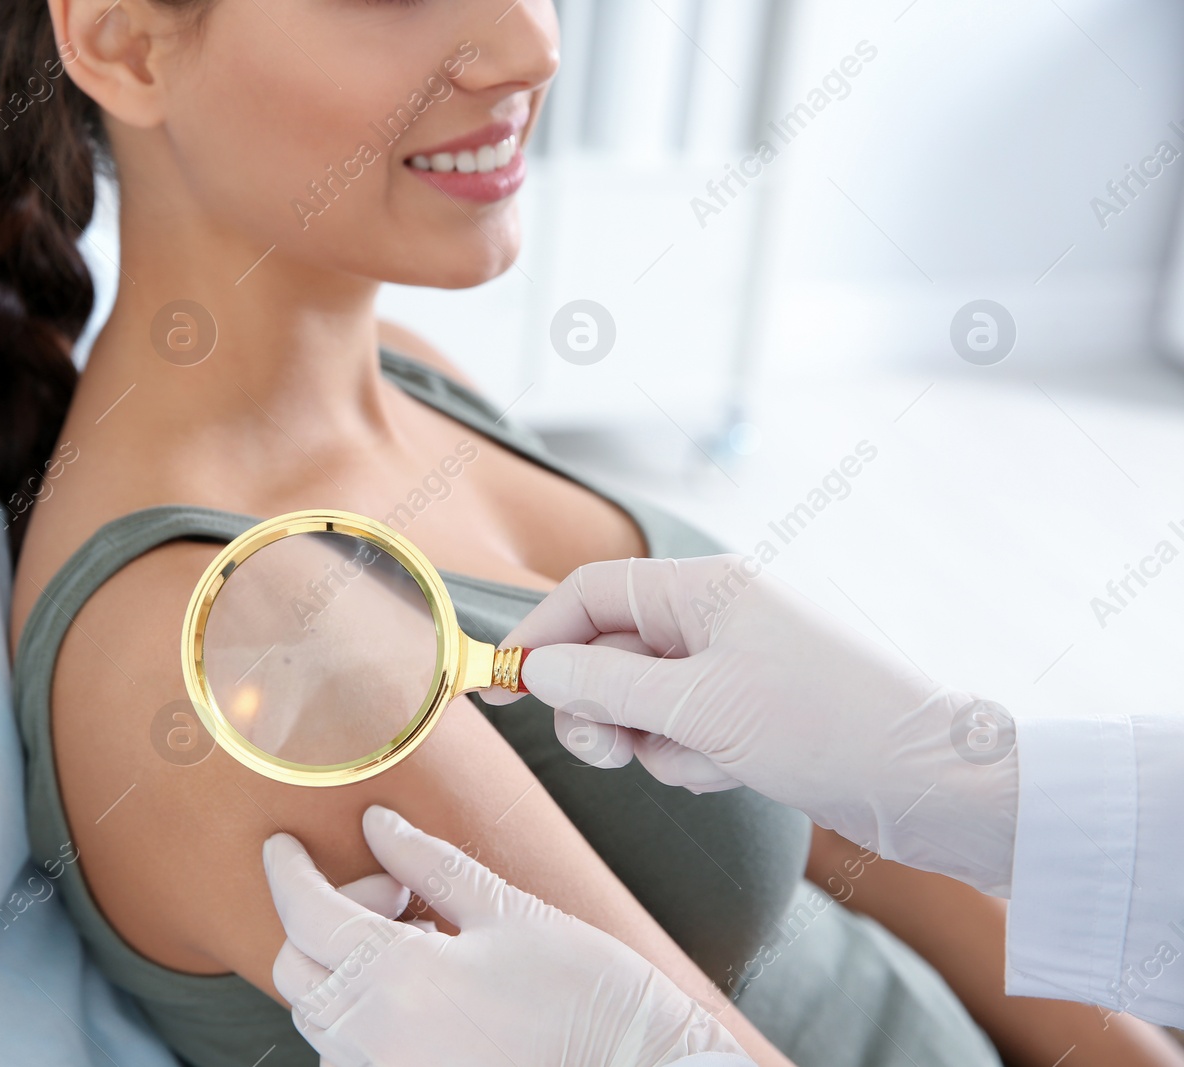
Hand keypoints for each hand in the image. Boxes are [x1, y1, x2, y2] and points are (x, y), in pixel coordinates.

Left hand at [263, 806, 747, 1066]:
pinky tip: (424, 990)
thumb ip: (430, 866)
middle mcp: (376, 1042)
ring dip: (346, 968)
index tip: (284, 845)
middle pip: (298, 967)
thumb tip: (380, 825)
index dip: (288, 869)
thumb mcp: (507, 912)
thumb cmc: (589, 998)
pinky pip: (354, 1052)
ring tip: (422, 941)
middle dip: (324, 917)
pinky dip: (366, 1013)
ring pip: (322, 1014)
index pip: (304, 912)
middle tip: (392, 891)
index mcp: (397, 981)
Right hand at [482, 556, 1018, 895]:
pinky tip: (731, 770)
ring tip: (700, 759)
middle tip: (610, 750)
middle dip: (599, 703)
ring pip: (644, 697)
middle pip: (611, 648)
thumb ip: (605, 687)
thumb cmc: (827, 725)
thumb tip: (537, 670)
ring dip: (653, 738)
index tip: (499, 686)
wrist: (938, 783)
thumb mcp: (698, 708)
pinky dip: (691, 755)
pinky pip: (686, 727)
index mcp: (704, 587)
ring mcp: (737, 662)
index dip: (539, 635)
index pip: (590, 592)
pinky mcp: (755, 709)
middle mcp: (716, 614)